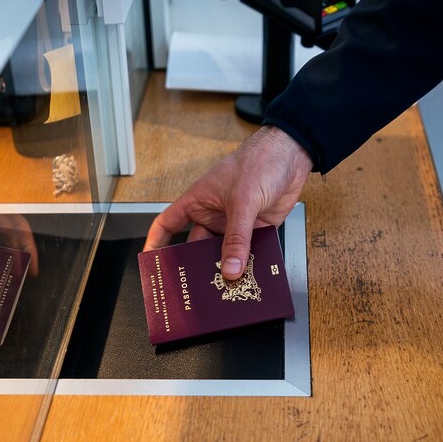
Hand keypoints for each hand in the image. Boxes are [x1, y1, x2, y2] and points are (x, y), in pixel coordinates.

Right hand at [143, 125, 312, 279]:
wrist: (291, 154)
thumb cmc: (259, 161)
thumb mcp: (242, 200)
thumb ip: (237, 237)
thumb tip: (231, 267)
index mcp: (198, 201)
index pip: (168, 225)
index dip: (157, 243)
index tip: (151, 263)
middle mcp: (214, 215)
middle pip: (198, 247)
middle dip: (197, 265)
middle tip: (196, 287)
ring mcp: (236, 223)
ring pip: (225, 253)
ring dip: (227, 267)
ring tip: (226, 287)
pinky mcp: (258, 229)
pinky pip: (250, 252)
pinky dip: (250, 264)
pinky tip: (251, 276)